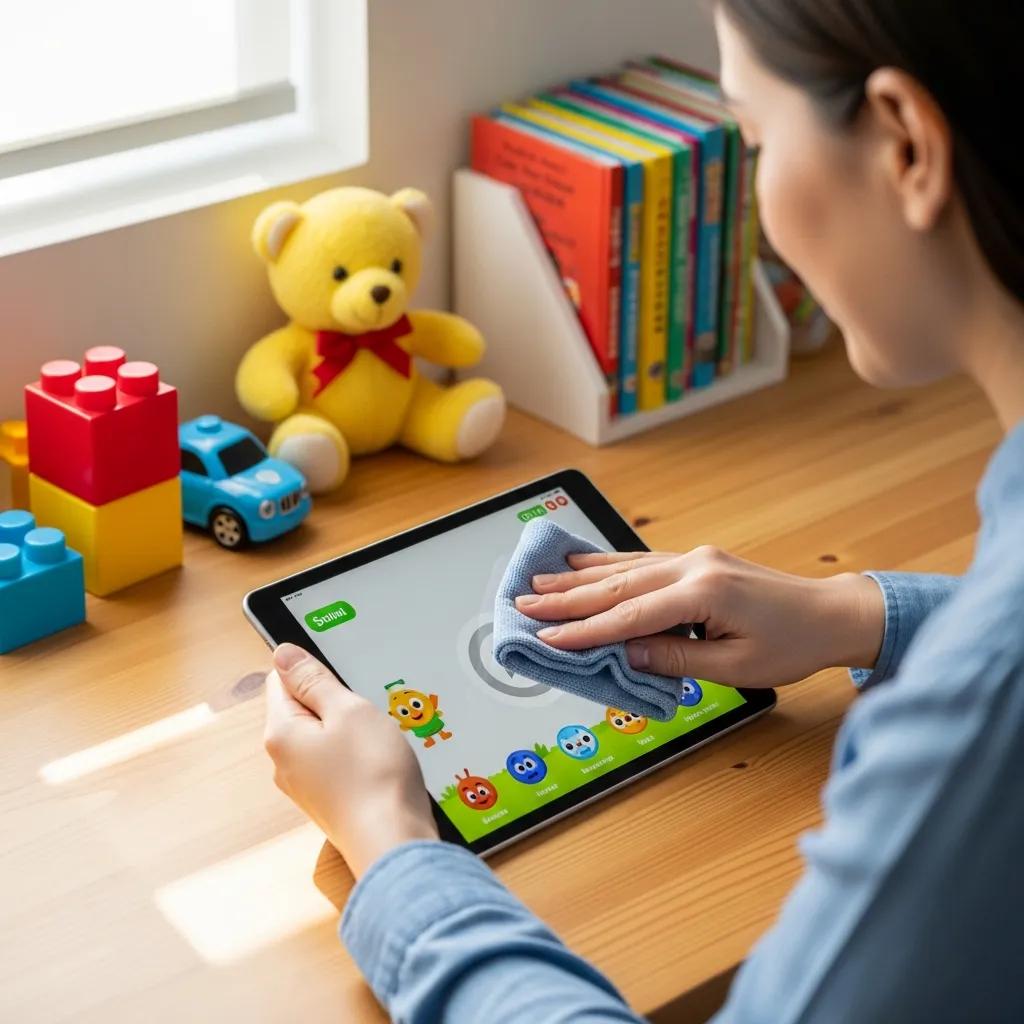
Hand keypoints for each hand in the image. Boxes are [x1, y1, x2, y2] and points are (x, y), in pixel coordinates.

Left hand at [263, 643, 437, 877]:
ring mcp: (306, 784)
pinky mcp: (328, 799)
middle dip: (336, 701)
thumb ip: (313, 680)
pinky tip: (380, 762)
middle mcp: (284, 762)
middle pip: (303, 708)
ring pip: (324, 735)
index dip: (315, 670)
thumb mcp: (348, 710)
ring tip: (378, 739)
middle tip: (367, 711)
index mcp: (280, 734)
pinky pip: (337, 760)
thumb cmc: (374, 776)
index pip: (282, 679)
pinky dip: (358, 754)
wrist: (394, 842)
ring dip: (351, 728)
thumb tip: (283, 654)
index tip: (344, 678)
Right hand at [514, 546, 883, 686]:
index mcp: (704, 592)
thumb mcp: (735, 667)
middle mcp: (694, 565)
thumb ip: (676, 657)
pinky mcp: (696, 559)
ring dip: (579, 577)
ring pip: (624, 567)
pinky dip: (607, 564)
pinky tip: (582, 564)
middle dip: (567, 597)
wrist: (830, 613)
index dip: (585, 630)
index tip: (548, 638)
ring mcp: (694, 557)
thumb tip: (625, 652)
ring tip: (539, 581)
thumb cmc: (792, 644)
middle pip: (617, 584)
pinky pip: (640, 560)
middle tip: (524, 602)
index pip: (630, 616)